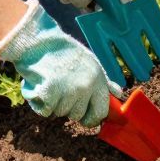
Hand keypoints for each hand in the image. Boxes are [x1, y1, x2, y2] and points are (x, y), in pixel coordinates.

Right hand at [0, 1, 111, 126]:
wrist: (40, 42)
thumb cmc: (64, 52)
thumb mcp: (90, 62)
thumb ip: (104, 81)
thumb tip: (119, 94)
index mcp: (97, 78)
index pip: (101, 111)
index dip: (92, 118)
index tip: (85, 118)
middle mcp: (86, 86)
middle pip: (78, 115)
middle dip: (69, 109)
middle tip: (62, 91)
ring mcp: (69, 90)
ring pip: (61, 113)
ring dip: (54, 104)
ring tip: (52, 84)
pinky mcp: (51, 93)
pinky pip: (46, 111)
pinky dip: (41, 104)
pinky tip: (42, 87)